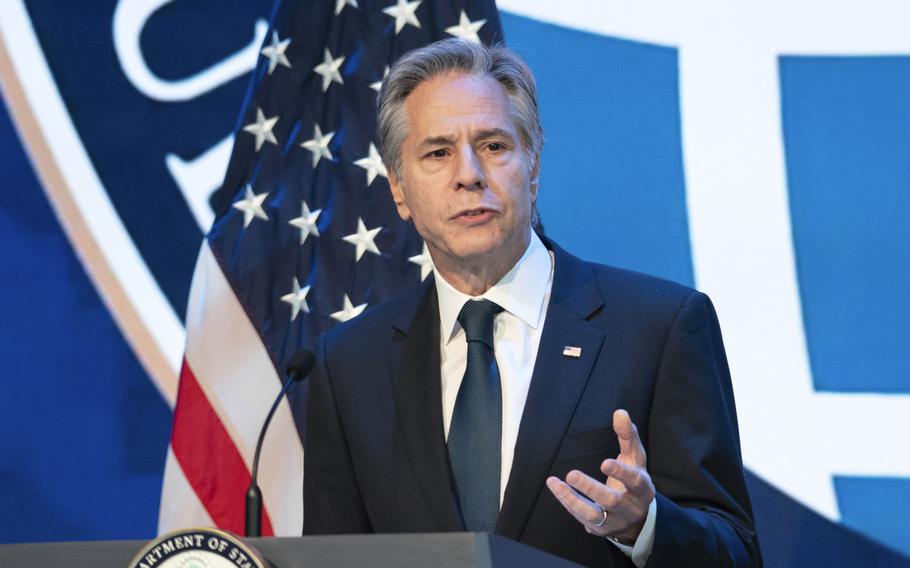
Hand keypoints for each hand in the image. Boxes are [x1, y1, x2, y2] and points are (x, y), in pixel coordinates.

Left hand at [546, 409, 655, 542]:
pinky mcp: (600, 528)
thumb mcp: (635, 458)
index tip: (605, 463)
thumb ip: (628, 436)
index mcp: (643, 488)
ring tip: (560, 481)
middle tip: (572, 474)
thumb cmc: (633, 480)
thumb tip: (620, 412)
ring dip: (574, 499)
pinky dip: (567, 501)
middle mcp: (630, 507)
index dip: (621, 473)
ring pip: (594, 514)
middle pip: (612, 501)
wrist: (637, 517)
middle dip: (592, 489)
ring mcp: (615, 520)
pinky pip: (581, 516)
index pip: (635, 481)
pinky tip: (556, 486)